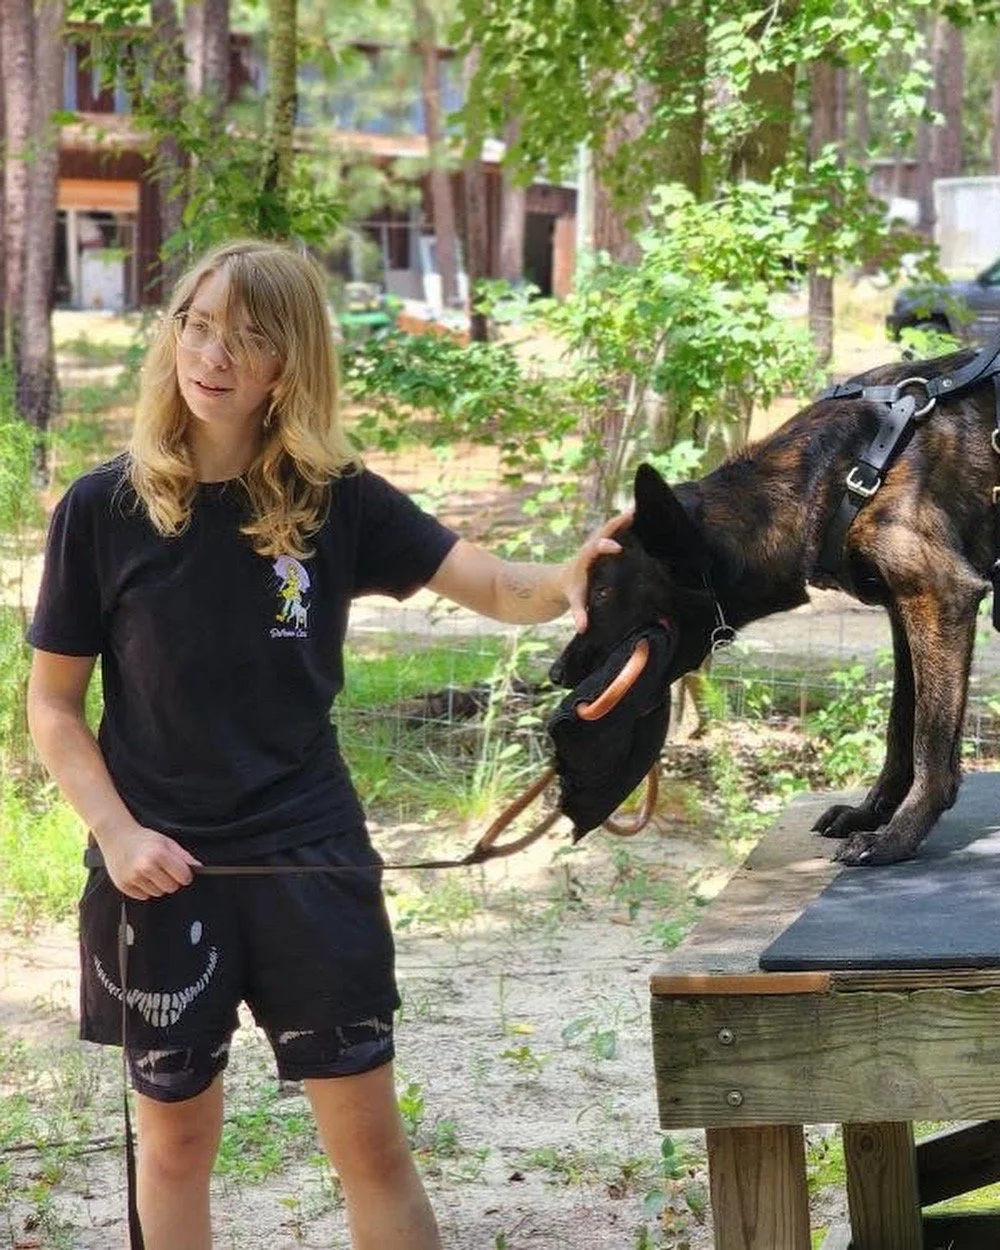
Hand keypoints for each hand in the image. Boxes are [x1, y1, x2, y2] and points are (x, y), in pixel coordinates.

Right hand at [97, 824, 201, 899]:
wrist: (116, 836)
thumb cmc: (143, 838)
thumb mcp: (166, 841)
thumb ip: (184, 856)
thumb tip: (198, 867)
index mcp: (159, 854)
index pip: (183, 877)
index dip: (185, 875)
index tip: (181, 872)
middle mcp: (145, 867)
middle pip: (171, 887)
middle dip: (171, 880)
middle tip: (164, 870)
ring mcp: (133, 878)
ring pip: (158, 893)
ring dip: (157, 885)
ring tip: (150, 871)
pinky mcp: (124, 886)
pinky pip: (143, 896)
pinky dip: (145, 889)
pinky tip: (141, 876)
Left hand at [563, 510, 632, 631]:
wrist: (562, 580)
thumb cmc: (571, 590)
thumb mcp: (574, 600)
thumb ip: (578, 612)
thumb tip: (582, 627)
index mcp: (585, 558)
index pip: (594, 548)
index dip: (605, 546)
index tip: (617, 547)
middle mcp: (591, 545)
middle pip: (604, 530)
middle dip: (617, 522)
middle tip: (633, 513)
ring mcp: (597, 541)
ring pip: (610, 526)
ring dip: (624, 518)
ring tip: (640, 507)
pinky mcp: (603, 542)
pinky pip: (615, 530)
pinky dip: (626, 523)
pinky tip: (641, 515)